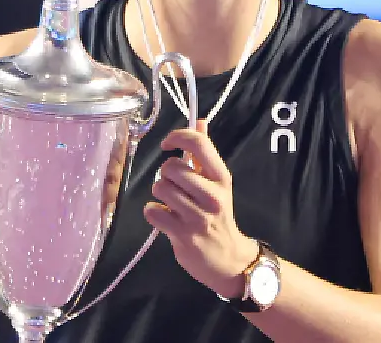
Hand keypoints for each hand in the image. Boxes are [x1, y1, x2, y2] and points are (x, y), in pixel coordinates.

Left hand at [145, 120, 259, 298]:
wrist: (228, 258)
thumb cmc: (218, 215)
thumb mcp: (217, 183)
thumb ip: (205, 153)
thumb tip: (200, 122)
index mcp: (221, 177)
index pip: (198, 144)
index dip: (177, 138)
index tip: (167, 145)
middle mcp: (212, 195)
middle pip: (171, 168)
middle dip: (165, 175)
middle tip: (174, 186)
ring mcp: (198, 216)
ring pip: (160, 189)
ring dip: (160, 195)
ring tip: (171, 204)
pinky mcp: (183, 235)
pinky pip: (152, 212)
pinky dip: (153, 213)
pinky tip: (165, 218)